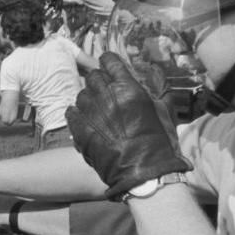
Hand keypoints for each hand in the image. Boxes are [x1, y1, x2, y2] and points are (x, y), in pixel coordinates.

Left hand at [66, 52, 190, 199]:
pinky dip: (77, 113)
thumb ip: (156, 88)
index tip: (109, 65)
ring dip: (89, 98)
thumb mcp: (164, 110)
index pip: (109, 61)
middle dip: (99, 80)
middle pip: (93, 76)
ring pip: (81, 94)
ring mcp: (90, 113)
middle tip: (106, 90)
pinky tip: (86, 118)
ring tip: (98, 109)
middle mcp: (106, 97)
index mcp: (128, 88)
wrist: (143, 172)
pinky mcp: (79, 130)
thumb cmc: (159, 142)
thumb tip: (153, 71)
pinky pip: (71, 112)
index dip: (109, 62)